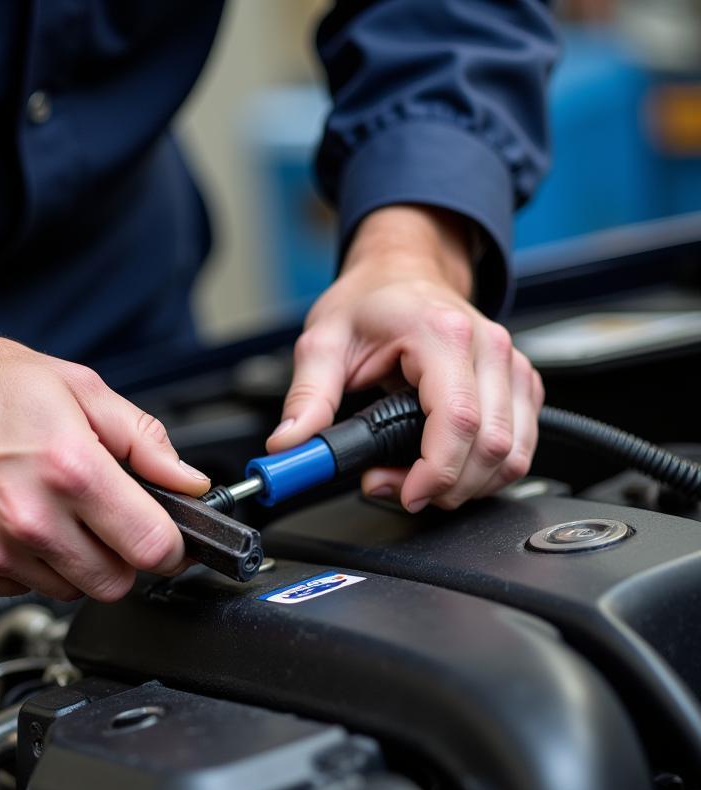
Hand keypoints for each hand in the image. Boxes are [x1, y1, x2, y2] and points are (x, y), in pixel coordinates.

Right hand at [0, 317, 210, 599]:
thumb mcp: (79, 388)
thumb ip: (143, 440)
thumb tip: (188, 481)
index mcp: (70, 469)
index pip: (151, 547)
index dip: (171, 547)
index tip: (169, 539)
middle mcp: (30, 519)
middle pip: (114, 584)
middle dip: (123, 557)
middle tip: (106, 520)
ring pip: (68, 591)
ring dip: (74, 563)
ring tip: (51, 511)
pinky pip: (19, 589)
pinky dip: (28, 565)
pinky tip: (13, 521)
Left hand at [268, 205, 543, 511]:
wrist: (402, 273)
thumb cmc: (370, 302)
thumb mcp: (322, 342)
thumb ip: (306, 397)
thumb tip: (289, 444)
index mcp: (443, 335)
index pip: (458, 419)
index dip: (436, 471)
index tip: (407, 494)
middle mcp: (489, 349)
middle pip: (490, 446)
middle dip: (444, 486)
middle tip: (393, 488)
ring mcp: (511, 367)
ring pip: (512, 455)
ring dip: (466, 485)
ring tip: (414, 479)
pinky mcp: (521, 385)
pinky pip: (519, 448)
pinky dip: (485, 473)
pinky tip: (445, 468)